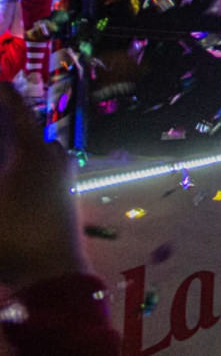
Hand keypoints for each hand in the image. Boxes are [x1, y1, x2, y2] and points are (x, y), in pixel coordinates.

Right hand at [0, 84, 87, 290]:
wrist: (54, 276)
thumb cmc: (14, 236)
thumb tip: (3, 169)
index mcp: (36, 151)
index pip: (16, 110)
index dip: (2, 94)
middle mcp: (55, 158)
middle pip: (29, 128)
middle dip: (8, 119)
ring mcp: (63, 178)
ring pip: (38, 149)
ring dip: (19, 143)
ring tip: (3, 144)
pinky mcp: (64, 197)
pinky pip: (44, 168)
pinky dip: (26, 162)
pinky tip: (12, 173)